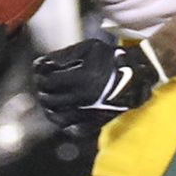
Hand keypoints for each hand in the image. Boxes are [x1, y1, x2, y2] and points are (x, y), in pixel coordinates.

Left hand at [33, 38, 163, 127]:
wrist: (136, 76)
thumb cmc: (111, 58)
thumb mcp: (89, 47)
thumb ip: (63, 55)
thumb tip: (40, 65)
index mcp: (82, 78)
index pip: (46, 80)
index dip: (39, 73)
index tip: (40, 69)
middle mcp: (83, 97)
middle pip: (47, 98)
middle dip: (41, 88)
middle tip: (42, 81)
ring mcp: (88, 112)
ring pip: (55, 115)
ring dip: (47, 105)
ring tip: (49, 96)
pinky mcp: (94, 122)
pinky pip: (70, 127)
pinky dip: (61, 120)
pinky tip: (59, 110)